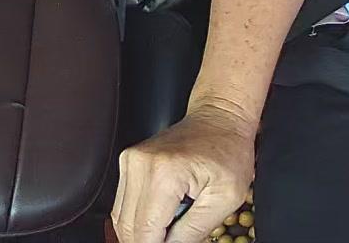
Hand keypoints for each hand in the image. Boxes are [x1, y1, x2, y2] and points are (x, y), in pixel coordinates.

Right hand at [111, 104, 256, 242]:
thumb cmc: (228, 151)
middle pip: (128, 227)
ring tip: (168, 231)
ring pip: (120, 218)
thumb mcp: (225, 198)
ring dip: (141, 234)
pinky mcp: (129, 162)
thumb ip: (194, 230)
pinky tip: (159, 220)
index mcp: (164, 173)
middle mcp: (139, 165)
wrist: (219, 118)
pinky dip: (137, 220)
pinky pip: (123, 204)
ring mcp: (130, 161)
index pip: (145, 231)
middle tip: (172, 242)